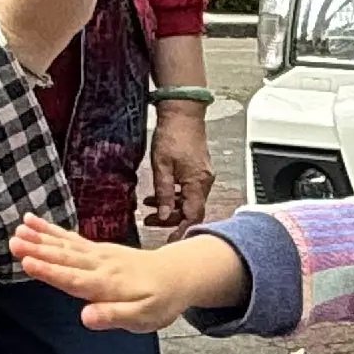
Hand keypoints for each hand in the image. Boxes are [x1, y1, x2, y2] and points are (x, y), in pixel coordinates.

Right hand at [11, 214, 244, 330]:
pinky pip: (70, 238)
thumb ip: (113, 316)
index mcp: (107, 284)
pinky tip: (33, 222)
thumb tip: (85, 318)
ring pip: (65, 245)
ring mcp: (98, 254)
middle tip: (14, 242)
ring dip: (41, 237)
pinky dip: (51, 230)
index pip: (73, 278)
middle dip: (38, 250)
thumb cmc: (159, 301)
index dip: (50, 271)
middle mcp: (99, 265)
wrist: (178, 275)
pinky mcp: (97, 249)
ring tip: (18, 228)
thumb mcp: (142, 317)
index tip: (27, 262)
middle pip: (65, 258)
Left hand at [144, 99, 214, 229]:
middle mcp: (204, 182)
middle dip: (170, 219)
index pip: (193, 216)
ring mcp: (203, 176)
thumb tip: (163, 214)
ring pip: (188, 201)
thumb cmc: (173, 134)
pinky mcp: (198, 170)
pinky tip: (158, 194)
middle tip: (151, 222)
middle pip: (190, 211)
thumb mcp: (162, 166)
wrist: (183, 112)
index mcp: (197, 183)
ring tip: (149, 209)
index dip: (182, 230)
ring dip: (169, 207)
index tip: (171, 240)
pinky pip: (188, 191)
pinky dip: (174, 196)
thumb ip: (163, 193)